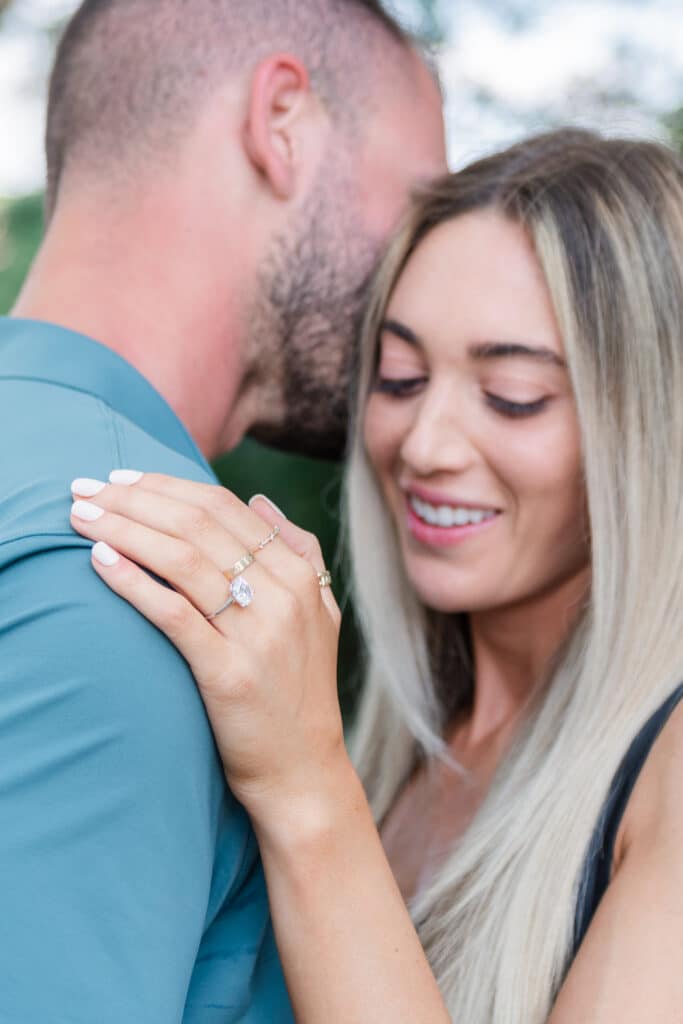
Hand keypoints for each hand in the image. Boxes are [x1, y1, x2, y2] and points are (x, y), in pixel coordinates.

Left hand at [69, 472, 345, 828]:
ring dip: (123, 528)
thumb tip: (259, 499)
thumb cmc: (301, 689)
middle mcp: (281, 596)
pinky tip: (100, 560)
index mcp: (298, 575)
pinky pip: (173, 613)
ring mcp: (257, 634)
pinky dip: (132, 580)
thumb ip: (300, 551)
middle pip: (197, 524)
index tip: (121, 477)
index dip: (167, 485)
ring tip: (81, 516)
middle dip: (133, 498)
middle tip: (85, 487)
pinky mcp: (228, 673)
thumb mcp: (321, 612)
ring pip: (181, 559)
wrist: (304, 770)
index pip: (224, 508)